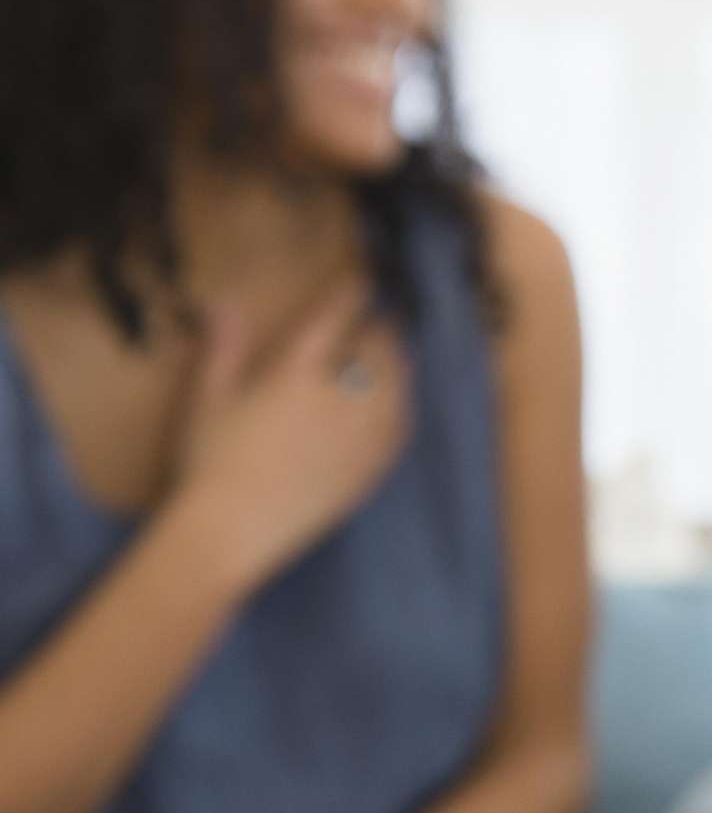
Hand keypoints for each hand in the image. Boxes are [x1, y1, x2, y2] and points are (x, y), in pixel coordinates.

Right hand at [175, 285, 412, 585]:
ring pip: (397, 388)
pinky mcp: (369, 471)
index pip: (333, 321)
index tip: (363, 282)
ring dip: (399, 365)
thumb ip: (223, 348)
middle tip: (384, 320)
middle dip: (382, 330)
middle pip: (376, 352)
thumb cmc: (208, 461)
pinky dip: (403, 408)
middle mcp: (338, 399)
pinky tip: (399, 406)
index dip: (351, 297)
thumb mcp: (207, 398)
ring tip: (397, 355)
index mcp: (295, 374)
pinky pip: (399, 430)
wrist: (232, 529)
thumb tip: (223, 302)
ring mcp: (360, 437)